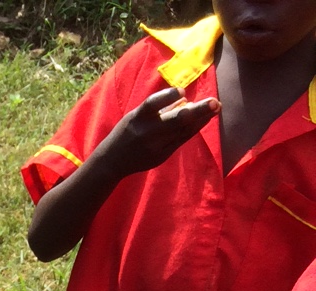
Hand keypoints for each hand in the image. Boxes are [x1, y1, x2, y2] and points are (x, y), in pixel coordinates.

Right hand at [104, 88, 219, 178]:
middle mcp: (147, 133)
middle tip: (215, 102)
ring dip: (201, 119)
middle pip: (175, 120)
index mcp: (137, 118)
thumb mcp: (136, 115)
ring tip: (216, 108)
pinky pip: (181, 140)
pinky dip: (193, 129)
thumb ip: (158, 108)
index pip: (153, 104)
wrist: (113, 161)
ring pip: (182, 131)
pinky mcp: (161, 156)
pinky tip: (204, 120)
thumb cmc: (127, 131)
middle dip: (197, 111)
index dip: (168, 96)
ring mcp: (155, 147)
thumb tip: (185, 99)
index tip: (182, 91)